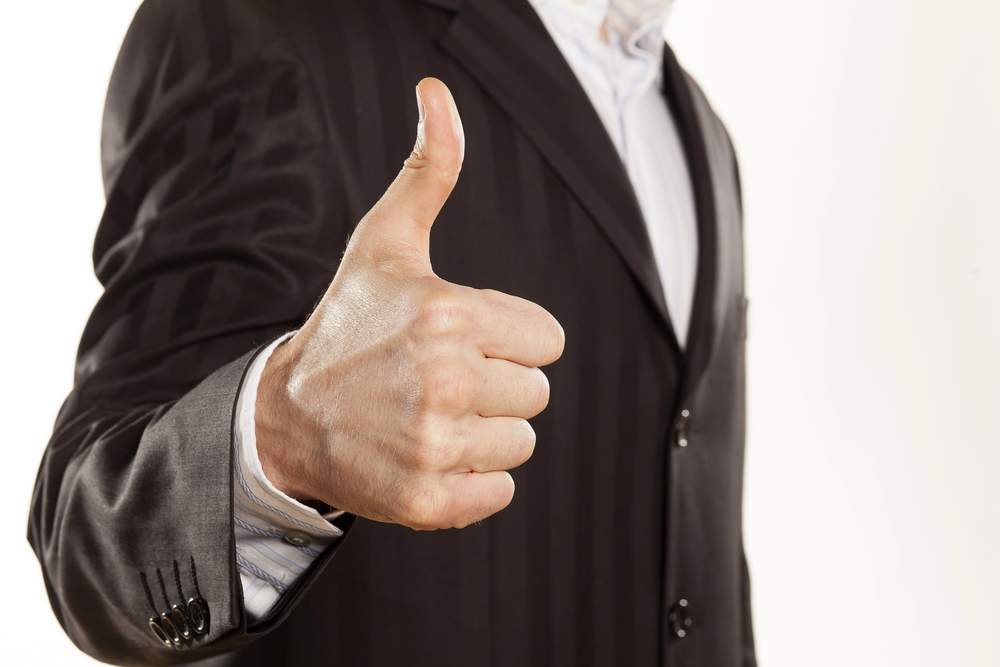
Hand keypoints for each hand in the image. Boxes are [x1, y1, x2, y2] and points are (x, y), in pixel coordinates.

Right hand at [255, 78, 564, 529]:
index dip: (509, 338)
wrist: (286, 415)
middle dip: (497, 385)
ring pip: (521, 444)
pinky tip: (425, 454)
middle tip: (437, 380)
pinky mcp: (429, 501)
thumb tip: (438, 95)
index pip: (549, 339)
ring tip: (428, 416)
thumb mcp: (386, 243)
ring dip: (484, 433)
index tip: (460, 340)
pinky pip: (499, 493)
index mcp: (451, 314)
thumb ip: (429, 173)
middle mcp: (446, 381)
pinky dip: (472, 481)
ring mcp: (436, 446)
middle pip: (537, 393)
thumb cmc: (349, 324)